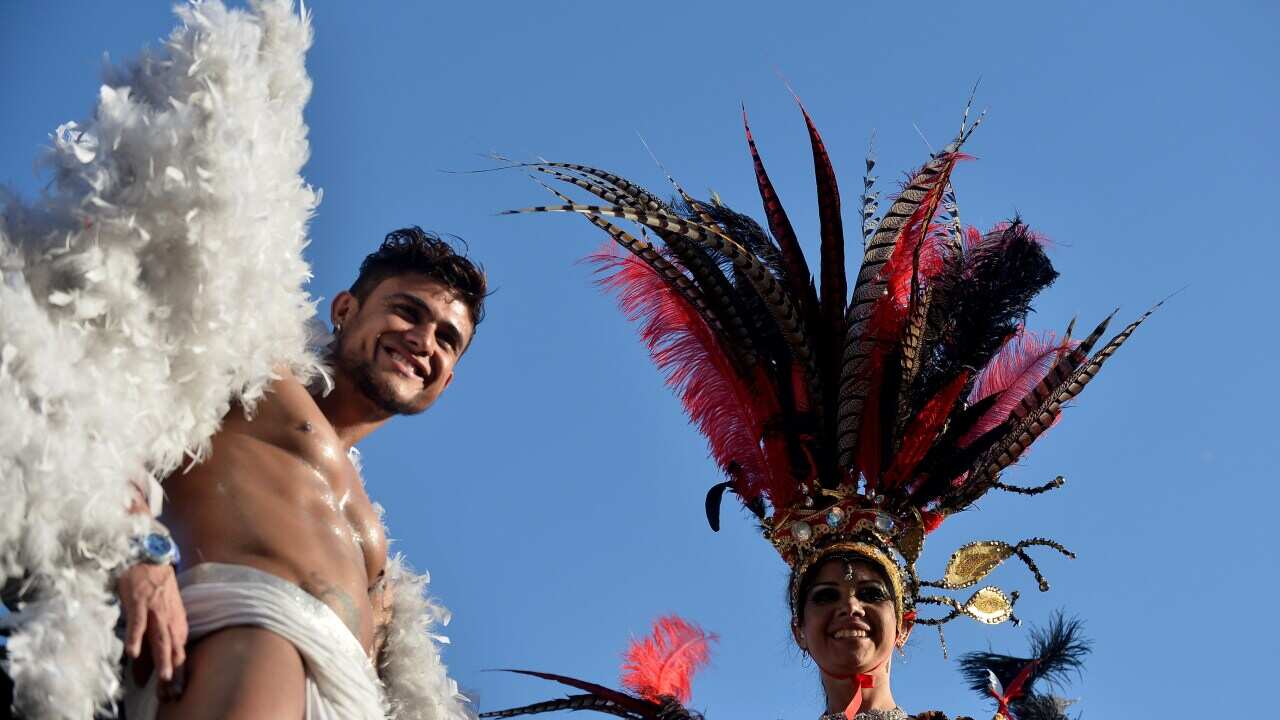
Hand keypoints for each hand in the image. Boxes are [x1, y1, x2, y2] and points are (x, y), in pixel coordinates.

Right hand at [116, 562, 187, 699]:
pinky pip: (137, 623)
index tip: (174, 682)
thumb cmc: (156, 585)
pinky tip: (133, 652)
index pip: (179, 645)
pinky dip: (136, 638)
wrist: (149, 557)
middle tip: (170, 685)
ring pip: (159, 637)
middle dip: (171, 666)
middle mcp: (168, 616)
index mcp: (176, 618)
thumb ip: (166, 629)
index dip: (177, 664)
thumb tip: (159, 653)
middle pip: (172, 644)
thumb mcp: (166, 608)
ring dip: (161, 657)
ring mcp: (154, 609)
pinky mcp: (139, 602)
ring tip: (161, 676)